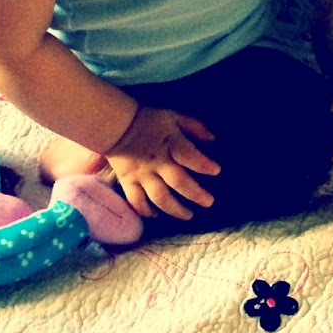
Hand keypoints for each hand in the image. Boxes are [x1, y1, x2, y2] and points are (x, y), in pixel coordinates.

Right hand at [106, 104, 221, 219]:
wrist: (116, 125)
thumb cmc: (149, 121)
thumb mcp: (174, 117)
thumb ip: (194, 127)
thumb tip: (212, 139)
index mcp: (170, 144)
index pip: (189, 155)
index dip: (204, 164)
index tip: (217, 171)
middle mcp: (157, 162)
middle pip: (178, 182)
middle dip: (196, 194)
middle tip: (209, 202)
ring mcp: (142, 175)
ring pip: (160, 197)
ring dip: (175, 209)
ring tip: (188, 215)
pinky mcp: (128, 182)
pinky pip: (136, 201)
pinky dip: (145, 211)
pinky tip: (155, 216)